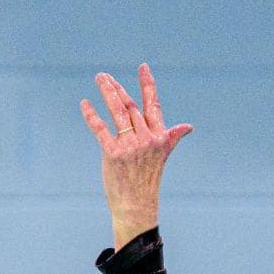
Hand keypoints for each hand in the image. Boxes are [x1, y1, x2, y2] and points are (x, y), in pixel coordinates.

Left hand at [80, 64, 191, 247]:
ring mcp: (130, 145)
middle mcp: (146, 138)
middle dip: (117, 88)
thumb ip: (170, 137)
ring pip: (117, 111)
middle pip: (130, 106)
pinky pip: (101, 128)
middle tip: (104, 76)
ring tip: (100, 79)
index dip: (147, 85)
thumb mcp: (161, 156)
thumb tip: (188, 127)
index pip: (153, 105)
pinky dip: (92, 114)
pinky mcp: (114, 153)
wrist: (136, 206)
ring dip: (107, 92)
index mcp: (159, 137)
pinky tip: (85, 103)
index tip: (142, 67)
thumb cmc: (147, 181)